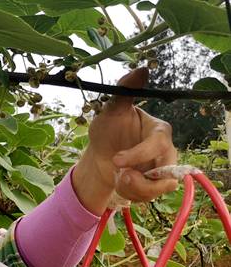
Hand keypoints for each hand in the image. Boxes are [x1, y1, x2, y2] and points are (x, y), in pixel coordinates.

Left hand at [74, 68, 177, 213]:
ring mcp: (163, 169)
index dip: (139, 154)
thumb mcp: (110, 111)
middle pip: (167, 170)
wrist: (99, 156)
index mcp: (158, 130)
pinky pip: (151, 197)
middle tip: (119, 176)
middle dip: (140, 179)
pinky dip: (132, 194)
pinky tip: (120, 182)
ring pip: (161, 188)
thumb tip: (141, 69)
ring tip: (118, 178)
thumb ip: (124, 91)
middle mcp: (166, 150)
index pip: (158, 144)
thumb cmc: (107, 131)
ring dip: (135, 188)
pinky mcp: (156, 185)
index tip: (116, 161)